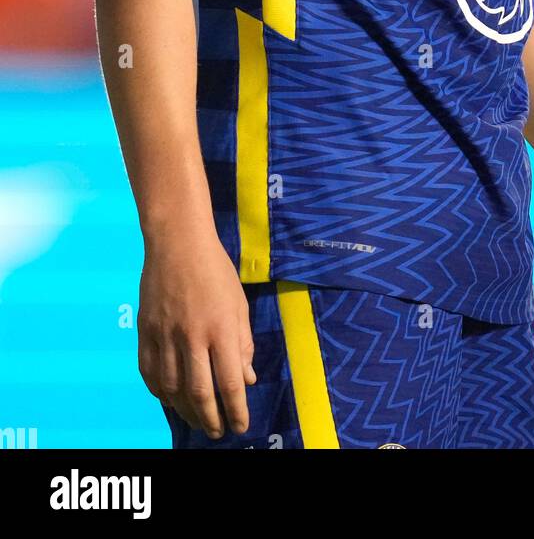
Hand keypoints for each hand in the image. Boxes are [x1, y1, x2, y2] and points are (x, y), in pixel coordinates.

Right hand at [138, 233, 256, 438]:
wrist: (176, 242)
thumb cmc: (215, 270)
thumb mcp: (239, 304)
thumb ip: (243, 343)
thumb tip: (247, 380)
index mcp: (221, 328)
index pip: (229, 382)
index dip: (236, 410)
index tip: (241, 426)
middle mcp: (192, 336)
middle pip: (200, 393)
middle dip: (211, 419)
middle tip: (218, 432)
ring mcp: (165, 335)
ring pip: (173, 389)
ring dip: (186, 411)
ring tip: (197, 421)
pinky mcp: (145, 332)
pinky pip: (151, 373)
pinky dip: (161, 392)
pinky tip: (171, 399)